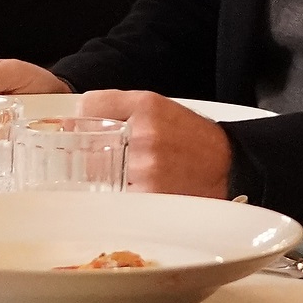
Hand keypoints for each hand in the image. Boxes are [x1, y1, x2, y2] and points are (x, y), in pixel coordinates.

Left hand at [74, 90, 234, 196]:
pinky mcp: (150, 196)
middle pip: (88, 145)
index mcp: (145, 107)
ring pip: (98, 173)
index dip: (77, 122)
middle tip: (103, 161)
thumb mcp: (157, 107)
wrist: (230, 166)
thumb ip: (114, 105)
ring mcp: (146, 167)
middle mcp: (144, 133)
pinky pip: (116, 197)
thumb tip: (73, 118)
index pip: (90, 106)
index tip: (74, 132)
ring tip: (129, 177)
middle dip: (88, 154)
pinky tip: (137, 192)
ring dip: (103, 178)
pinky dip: (119, 196)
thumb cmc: (190, 138)